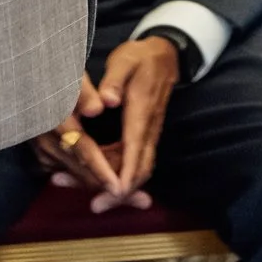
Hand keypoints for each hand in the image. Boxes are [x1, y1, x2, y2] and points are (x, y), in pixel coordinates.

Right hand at [31, 75, 144, 209]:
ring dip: (102, 184)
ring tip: (130, 196)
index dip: (103, 171)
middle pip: (83, 171)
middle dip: (110, 187)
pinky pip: (70, 171)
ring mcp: (43, 150)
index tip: (120, 189)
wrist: (22, 80)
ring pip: (77, 174)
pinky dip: (89, 177)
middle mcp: (48, 142)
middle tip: (142, 200)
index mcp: (57, 122)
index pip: (84, 152)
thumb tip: (97, 109)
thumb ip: (84, 93)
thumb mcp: (69, 75)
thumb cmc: (52, 74)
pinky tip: (108, 180)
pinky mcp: (43, 154)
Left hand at [95, 36, 181, 204]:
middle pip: (141, 167)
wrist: (165, 55)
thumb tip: (107, 100)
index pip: (135, 148)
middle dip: (121, 191)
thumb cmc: (140, 57)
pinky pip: (137, 160)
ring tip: (96, 201)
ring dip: (120, 187)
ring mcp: (149, 132)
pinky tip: (102, 181)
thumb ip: (115, 79)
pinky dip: (121, 175)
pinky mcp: (146, 135)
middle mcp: (148, 127)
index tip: (115, 193)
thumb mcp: (125, 60)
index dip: (126, 173)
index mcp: (141, 111)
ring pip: (140, 168)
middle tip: (97, 206)